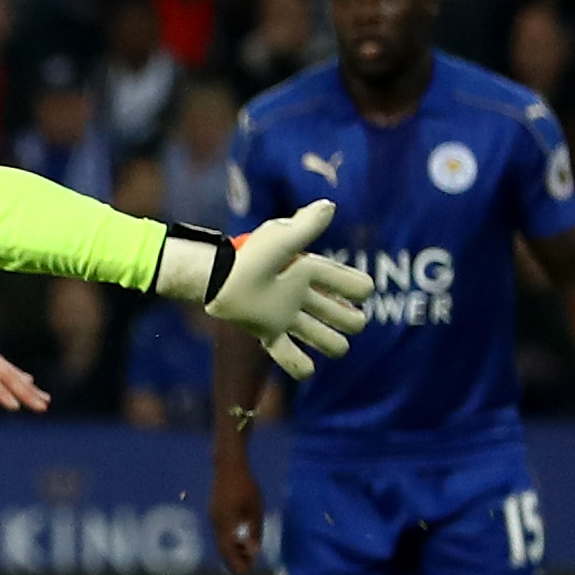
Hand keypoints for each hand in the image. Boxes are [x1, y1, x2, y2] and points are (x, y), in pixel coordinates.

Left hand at [205, 201, 371, 378]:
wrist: (215, 279)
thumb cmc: (248, 256)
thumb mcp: (279, 240)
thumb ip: (305, 226)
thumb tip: (329, 206)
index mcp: (312, 273)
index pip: (356, 286)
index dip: (359, 290)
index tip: (354, 291)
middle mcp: (304, 296)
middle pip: (348, 317)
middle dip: (350, 320)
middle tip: (332, 318)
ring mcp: (288, 317)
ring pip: (327, 340)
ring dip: (332, 344)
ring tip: (329, 343)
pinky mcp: (270, 334)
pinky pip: (291, 359)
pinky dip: (301, 367)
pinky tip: (306, 366)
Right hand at [210, 456, 264, 574]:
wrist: (228, 467)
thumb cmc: (245, 486)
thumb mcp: (255, 509)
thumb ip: (254, 531)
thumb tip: (254, 551)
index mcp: (226, 524)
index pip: (228, 550)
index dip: (235, 563)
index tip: (245, 573)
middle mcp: (216, 524)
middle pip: (222, 548)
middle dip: (234, 560)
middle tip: (248, 568)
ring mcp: (213, 518)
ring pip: (221, 540)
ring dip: (233, 550)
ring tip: (247, 554)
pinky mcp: (214, 513)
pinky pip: (221, 532)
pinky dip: (230, 540)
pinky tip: (240, 539)